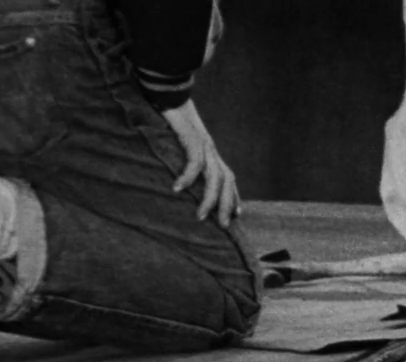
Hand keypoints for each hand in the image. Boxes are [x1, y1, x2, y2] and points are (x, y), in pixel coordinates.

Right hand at [162, 100, 239, 225]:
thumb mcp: (182, 142)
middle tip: (222, 225)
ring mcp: (204, 144)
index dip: (233, 196)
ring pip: (214, 177)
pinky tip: (177, 188)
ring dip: (208, 198)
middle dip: (226, 205)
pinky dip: (187, 176)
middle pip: (226, 181)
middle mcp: (211, 150)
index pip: (229, 177)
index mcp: (211, 152)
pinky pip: (194, 161)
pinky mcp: (192, 137)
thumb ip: (186, 157)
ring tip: (200, 216)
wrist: (169, 91)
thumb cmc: (172, 117)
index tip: (236, 215)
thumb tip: (181, 176)